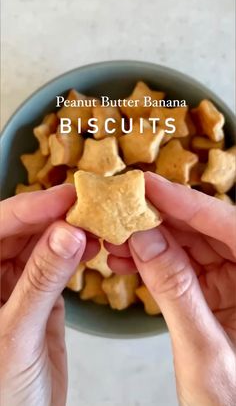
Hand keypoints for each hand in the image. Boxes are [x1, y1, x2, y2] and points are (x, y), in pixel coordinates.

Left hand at [0, 185, 98, 405]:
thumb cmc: (2, 392)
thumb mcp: (18, 333)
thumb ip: (42, 281)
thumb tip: (67, 233)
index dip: (31, 207)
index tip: (66, 197)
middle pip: (23, 229)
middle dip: (54, 215)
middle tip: (87, 207)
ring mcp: (19, 283)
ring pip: (44, 243)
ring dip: (69, 231)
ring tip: (96, 224)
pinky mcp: (43, 294)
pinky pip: (59, 264)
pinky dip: (77, 252)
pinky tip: (92, 246)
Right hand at [106, 172, 235, 405]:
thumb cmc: (233, 403)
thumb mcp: (203, 350)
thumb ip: (174, 290)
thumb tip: (144, 237)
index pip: (226, 225)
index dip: (184, 201)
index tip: (146, 185)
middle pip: (203, 230)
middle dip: (158, 219)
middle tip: (121, 209)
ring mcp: (230, 282)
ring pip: (187, 246)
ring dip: (149, 240)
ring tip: (114, 239)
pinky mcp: (211, 292)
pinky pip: (180, 267)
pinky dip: (151, 262)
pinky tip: (125, 259)